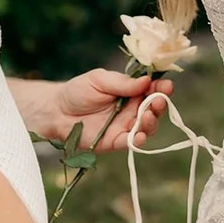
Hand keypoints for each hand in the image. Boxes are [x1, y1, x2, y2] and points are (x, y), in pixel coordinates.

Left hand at [56, 68, 173, 151]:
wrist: (57, 111)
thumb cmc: (78, 91)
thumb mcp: (99, 80)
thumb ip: (122, 83)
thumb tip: (146, 80)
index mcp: (131, 91)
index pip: (152, 89)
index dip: (161, 88)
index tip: (166, 86)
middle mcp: (132, 109)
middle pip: (154, 109)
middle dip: (160, 105)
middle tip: (158, 100)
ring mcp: (125, 126)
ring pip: (147, 126)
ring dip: (151, 122)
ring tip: (147, 115)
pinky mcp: (116, 141)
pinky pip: (131, 143)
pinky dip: (139, 140)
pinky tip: (140, 136)